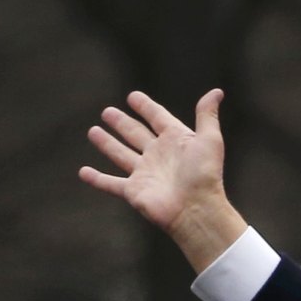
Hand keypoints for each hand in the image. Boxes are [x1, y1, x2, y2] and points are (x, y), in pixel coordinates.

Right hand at [81, 90, 246, 268]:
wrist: (196, 209)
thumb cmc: (205, 175)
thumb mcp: (209, 139)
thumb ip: (207, 114)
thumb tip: (217, 91)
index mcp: (175, 140)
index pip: (157, 118)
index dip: (146, 107)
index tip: (133, 97)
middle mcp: (157, 155)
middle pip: (135, 134)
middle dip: (121, 123)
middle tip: (107, 111)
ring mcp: (144, 173)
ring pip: (120, 154)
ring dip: (107, 143)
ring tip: (93, 131)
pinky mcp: (133, 191)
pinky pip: (111, 183)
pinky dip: (96, 179)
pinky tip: (83, 172)